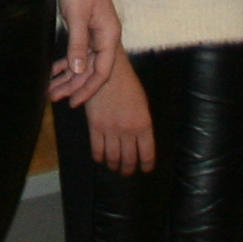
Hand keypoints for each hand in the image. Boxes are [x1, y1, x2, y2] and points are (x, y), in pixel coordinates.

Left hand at [50, 0, 121, 105]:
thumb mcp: (77, 16)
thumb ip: (78, 44)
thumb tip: (78, 71)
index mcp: (109, 36)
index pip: (102, 71)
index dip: (88, 88)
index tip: (73, 102)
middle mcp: (105, 38)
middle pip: (91, 70)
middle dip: (74, 86)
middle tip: (55, 98)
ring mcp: (96, 34)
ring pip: (83, 63)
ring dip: (68, 76)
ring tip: (51, 90)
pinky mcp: (85, 29)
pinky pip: (77, 52)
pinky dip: (66, 63)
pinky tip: (54, 72)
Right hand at [81, 58, 155, 175]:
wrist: (108, 70)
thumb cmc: (128, 84)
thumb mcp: (142, 104)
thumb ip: (142, 124)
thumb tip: (140, 142)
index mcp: (144, 124)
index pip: (147, 154)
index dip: (146, 165)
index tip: (144, 169)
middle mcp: (128, 130)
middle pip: (129, 159)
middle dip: (128, 169)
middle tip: (127, 171)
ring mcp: (110, 129)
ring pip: (112, 158)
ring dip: (114, 165)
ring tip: (114, 166)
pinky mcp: (95, 126)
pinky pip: (97, 150)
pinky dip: (99, 158)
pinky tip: (101, 158)